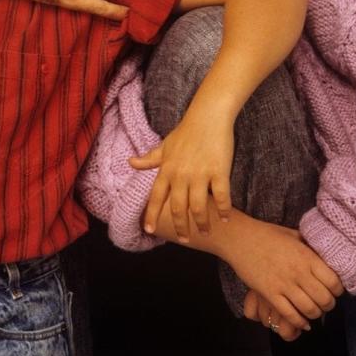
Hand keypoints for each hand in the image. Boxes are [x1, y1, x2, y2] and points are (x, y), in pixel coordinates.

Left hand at [133, 107, 233, 239]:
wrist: (208, 115)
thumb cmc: (186, 131)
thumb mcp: (165, 145)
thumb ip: (150, 159)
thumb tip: (130, 162)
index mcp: (167, 169)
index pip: (156, 196)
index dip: (152, 215)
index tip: (149, 230)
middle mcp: (181, 174)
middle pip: (177, 208)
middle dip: (180, 226)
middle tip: (183, 239)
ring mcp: (200, 174)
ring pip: (198, 207)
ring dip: (201, 223)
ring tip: (205, 232)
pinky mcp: (219, 171)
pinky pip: (221, 196)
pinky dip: (224, 209)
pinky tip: (225, 218)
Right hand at [220, 215, 342, 334]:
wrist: (240, 238)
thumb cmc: (267, 234)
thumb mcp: (293, 234)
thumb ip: (309, 246)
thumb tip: (324, 254)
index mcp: (306, 256)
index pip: (334, 281)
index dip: (338, 290)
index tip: (335, 291)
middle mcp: (298, 272)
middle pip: (324, 299)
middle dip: (329, 305)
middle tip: (326, 304)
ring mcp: (283, 284)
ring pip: (309, 309)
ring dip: (315, 314)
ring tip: (314, 312)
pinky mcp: (270, 294)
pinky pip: (290, 314)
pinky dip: (299, 322)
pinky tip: (303, 322)